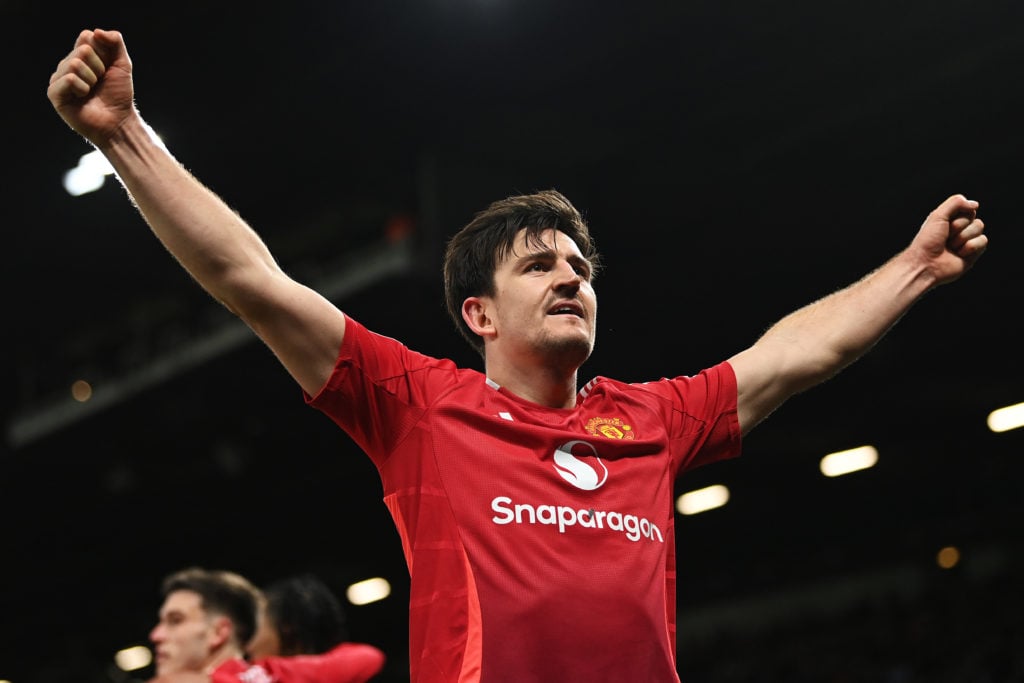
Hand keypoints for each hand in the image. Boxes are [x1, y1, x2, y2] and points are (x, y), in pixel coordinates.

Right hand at [47, 29, 135, 143]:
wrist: (118, 121)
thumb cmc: (118, 94)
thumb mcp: (122, 64)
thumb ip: (115, 42)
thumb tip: (96, 32)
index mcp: (80, 56)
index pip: (87, 37)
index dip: (103, 52)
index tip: (107, 69)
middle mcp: (67, 65)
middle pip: (82, 50)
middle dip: (99, 68)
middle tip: (99, 83)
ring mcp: (59, 79)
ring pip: (74, 63)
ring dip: (91, 79)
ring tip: (91, 92)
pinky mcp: (54, 93)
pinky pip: (68, 78)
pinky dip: (82, 88)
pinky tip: (82, 98)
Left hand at [912, 193, 987, 285]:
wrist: (926, 264)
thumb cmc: (927, 241)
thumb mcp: (937, 216)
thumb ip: (955, 203)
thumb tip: (975, 204)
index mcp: (949, 219)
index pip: (967, 209)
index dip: (957, 216)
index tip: (944, 225)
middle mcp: (959, 229)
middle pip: (974, 218)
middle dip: (958, 227)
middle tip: (945, 238)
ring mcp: (967, 240)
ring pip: (979, 228)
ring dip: (962, 237)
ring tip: (951, 247)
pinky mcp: (973, 253)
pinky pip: (983, 241)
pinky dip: (970, 247)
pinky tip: (958, 254)